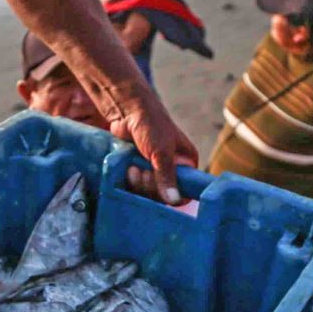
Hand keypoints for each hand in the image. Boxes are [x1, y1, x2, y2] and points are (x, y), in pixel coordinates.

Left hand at [105, 82, 197, 205]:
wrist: (126, 110)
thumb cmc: (151, 125)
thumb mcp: (162, 151)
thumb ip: (167, 176)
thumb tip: (174, 200)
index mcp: (186, 164)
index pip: (185, 190)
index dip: (172, 194)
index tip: (159, 185)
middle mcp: (172, 169)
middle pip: (163, 195)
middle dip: (150, 186)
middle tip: (143, 171)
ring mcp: (153, 171)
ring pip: (147, 192)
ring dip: (138, 183)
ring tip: (134, 167)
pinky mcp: (138, 170)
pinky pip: (135, 187)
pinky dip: (130, 181)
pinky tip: (128, 168)